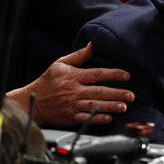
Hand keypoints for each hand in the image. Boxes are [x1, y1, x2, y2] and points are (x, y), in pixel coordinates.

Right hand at [7, 43, 133, 125]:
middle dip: (117, 93)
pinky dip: (97, 118)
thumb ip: (78, 56)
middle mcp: (73, 90)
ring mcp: (71, 105)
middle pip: (99, 91)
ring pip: (94, 106)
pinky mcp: (70, 117)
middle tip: (131, 95)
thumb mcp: (59, 64)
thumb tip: (93, 44)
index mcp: (72, 76)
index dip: (113, 74)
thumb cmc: (47, 81)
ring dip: (110, 106)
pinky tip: (108, 118)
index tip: (126, 75)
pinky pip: (86, 118)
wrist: (32, 101)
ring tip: (124, 107)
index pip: (97, 74)